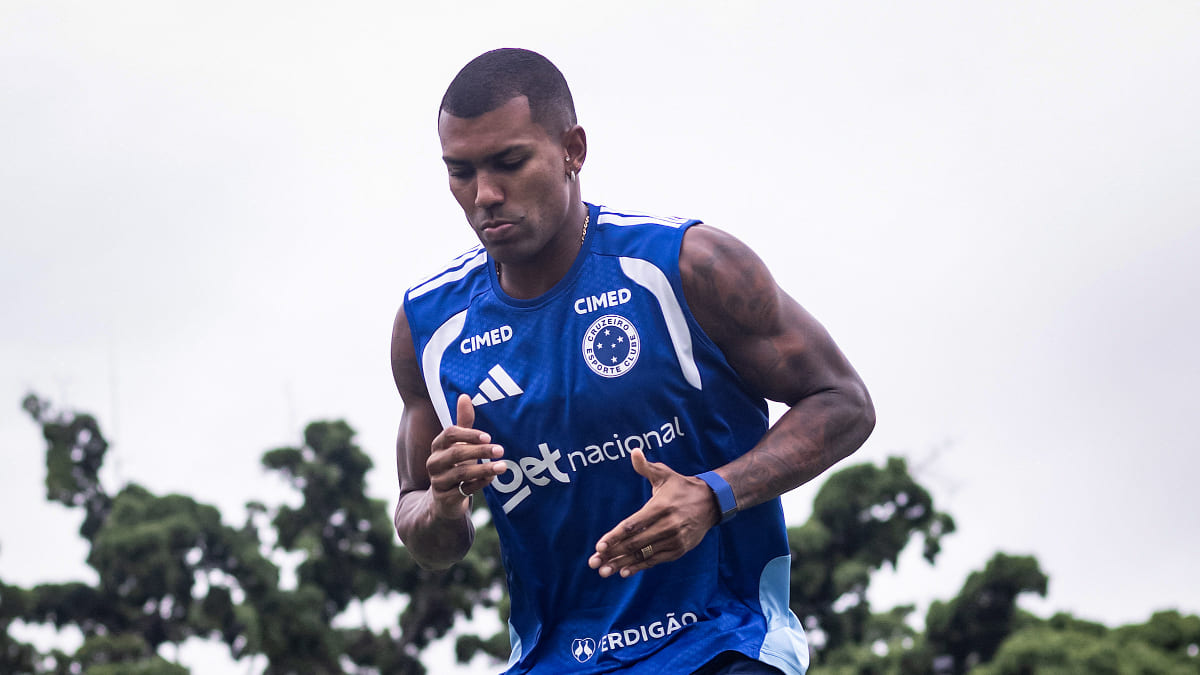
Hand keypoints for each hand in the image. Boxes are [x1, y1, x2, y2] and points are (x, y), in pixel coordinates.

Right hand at [426, 394, 504, 519]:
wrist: (443, 500)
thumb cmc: (455, 465)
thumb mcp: (459, 444)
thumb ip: (463, 423)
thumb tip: (464, 396)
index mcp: (438, 446)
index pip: (449, 434)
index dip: (469, 434)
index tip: (488, 437)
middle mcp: (434, 462)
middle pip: (457, 453)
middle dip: (480, 451)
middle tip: (501, 450)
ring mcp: (438, 482)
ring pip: (462, 473)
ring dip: (484, 469)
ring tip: (503, 466)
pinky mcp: (445, 499)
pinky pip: (464, 490)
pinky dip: (480, 484)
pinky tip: (493, 479)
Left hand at [588, 450, 720, 577]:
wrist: (711, 502)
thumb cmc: (681, 487)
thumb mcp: (665, 474)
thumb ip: (646, 467)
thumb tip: (634, 451)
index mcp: (661, 507)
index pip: (633, 524)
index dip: (615, 536)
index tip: (599, 546)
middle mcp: (668, 525)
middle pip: (635, 543)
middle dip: (613, 554)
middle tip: (593, 562)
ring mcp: (675, 539)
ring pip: (644, 554)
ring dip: (622, 563)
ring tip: (604, 571)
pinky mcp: (680, 549)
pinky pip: (656, 560)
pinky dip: (640, 566)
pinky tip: (624, 571)